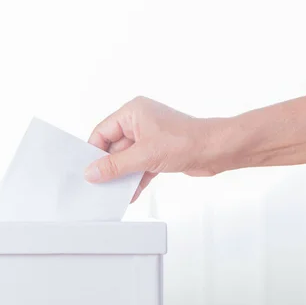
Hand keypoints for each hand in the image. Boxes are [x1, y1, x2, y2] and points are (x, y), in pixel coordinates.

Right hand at [84, 96, 226, 201]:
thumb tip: (92, 172)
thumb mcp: (144, 155)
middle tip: (100, 185)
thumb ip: (115, 165)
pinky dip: (135, 179)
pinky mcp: (158, 151)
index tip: (88, 170)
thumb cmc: (188, 141)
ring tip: (114, 192)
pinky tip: (130, 193)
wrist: (217, 150)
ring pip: (127, 159)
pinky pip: (139, 166)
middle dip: (110, 167)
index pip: (102, 131)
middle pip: (114, 147)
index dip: (94, 152)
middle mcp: (140, 122)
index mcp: (133, 112)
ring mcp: (150, 137)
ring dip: (123, 175)